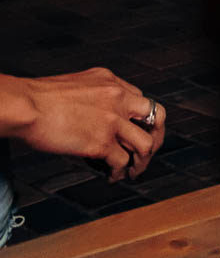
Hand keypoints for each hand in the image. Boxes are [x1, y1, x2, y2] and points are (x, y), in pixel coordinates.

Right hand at [4, 68, 166, 179]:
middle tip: (149, 151)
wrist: (24, 106)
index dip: (140, 119)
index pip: (141, 100)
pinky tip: (113, 176)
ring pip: (146, 144)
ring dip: (142, 161)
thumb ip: (93, 97)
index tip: (135, 131)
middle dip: (156, 136)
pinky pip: (121, 162)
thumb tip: (95, 119)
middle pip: (156, 117)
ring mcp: (113, 121)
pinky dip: (120, 173)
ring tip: (134, 170)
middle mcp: (118, 98)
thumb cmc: (38, 98)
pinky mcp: (101, 142)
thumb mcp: (76, 86)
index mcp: (111, 81)